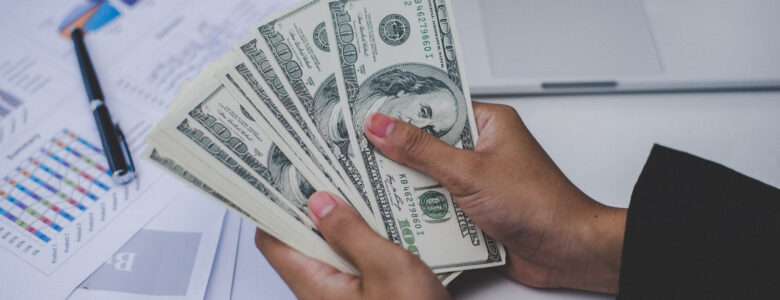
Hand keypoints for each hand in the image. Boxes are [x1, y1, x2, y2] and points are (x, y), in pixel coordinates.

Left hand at [255, 191, 449, 299]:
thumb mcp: (387, 269)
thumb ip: (351, 233)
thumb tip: (320, 203)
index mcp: (314, 286)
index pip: (272, 239)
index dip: (273, 205)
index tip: (284, 175)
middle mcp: (321, 292)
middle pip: (300, 240)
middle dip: (312, 206)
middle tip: (327, 172)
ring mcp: (342, 296)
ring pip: (329, 250)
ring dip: (341, 221)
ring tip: (357, 190)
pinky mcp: (364, 297)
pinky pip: (351, 262)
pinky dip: (360, 238)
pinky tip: (380, 223)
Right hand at [363, 102, 626, 293]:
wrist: (568, 251)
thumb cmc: (540, 204)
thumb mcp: (469, 171)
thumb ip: (421, 150)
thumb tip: (382, 125)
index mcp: (488, 124)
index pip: (435, 108)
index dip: (401, 112)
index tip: (366, 114)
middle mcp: (482, 150)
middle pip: (427, 147)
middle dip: (398, 156)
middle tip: (360, 155)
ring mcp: (478, 183)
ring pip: (430, 180)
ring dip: (410, 188)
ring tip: (375, 187)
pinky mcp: (475, 212)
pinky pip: (439, 208)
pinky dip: (423, 213)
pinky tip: (401, 217)